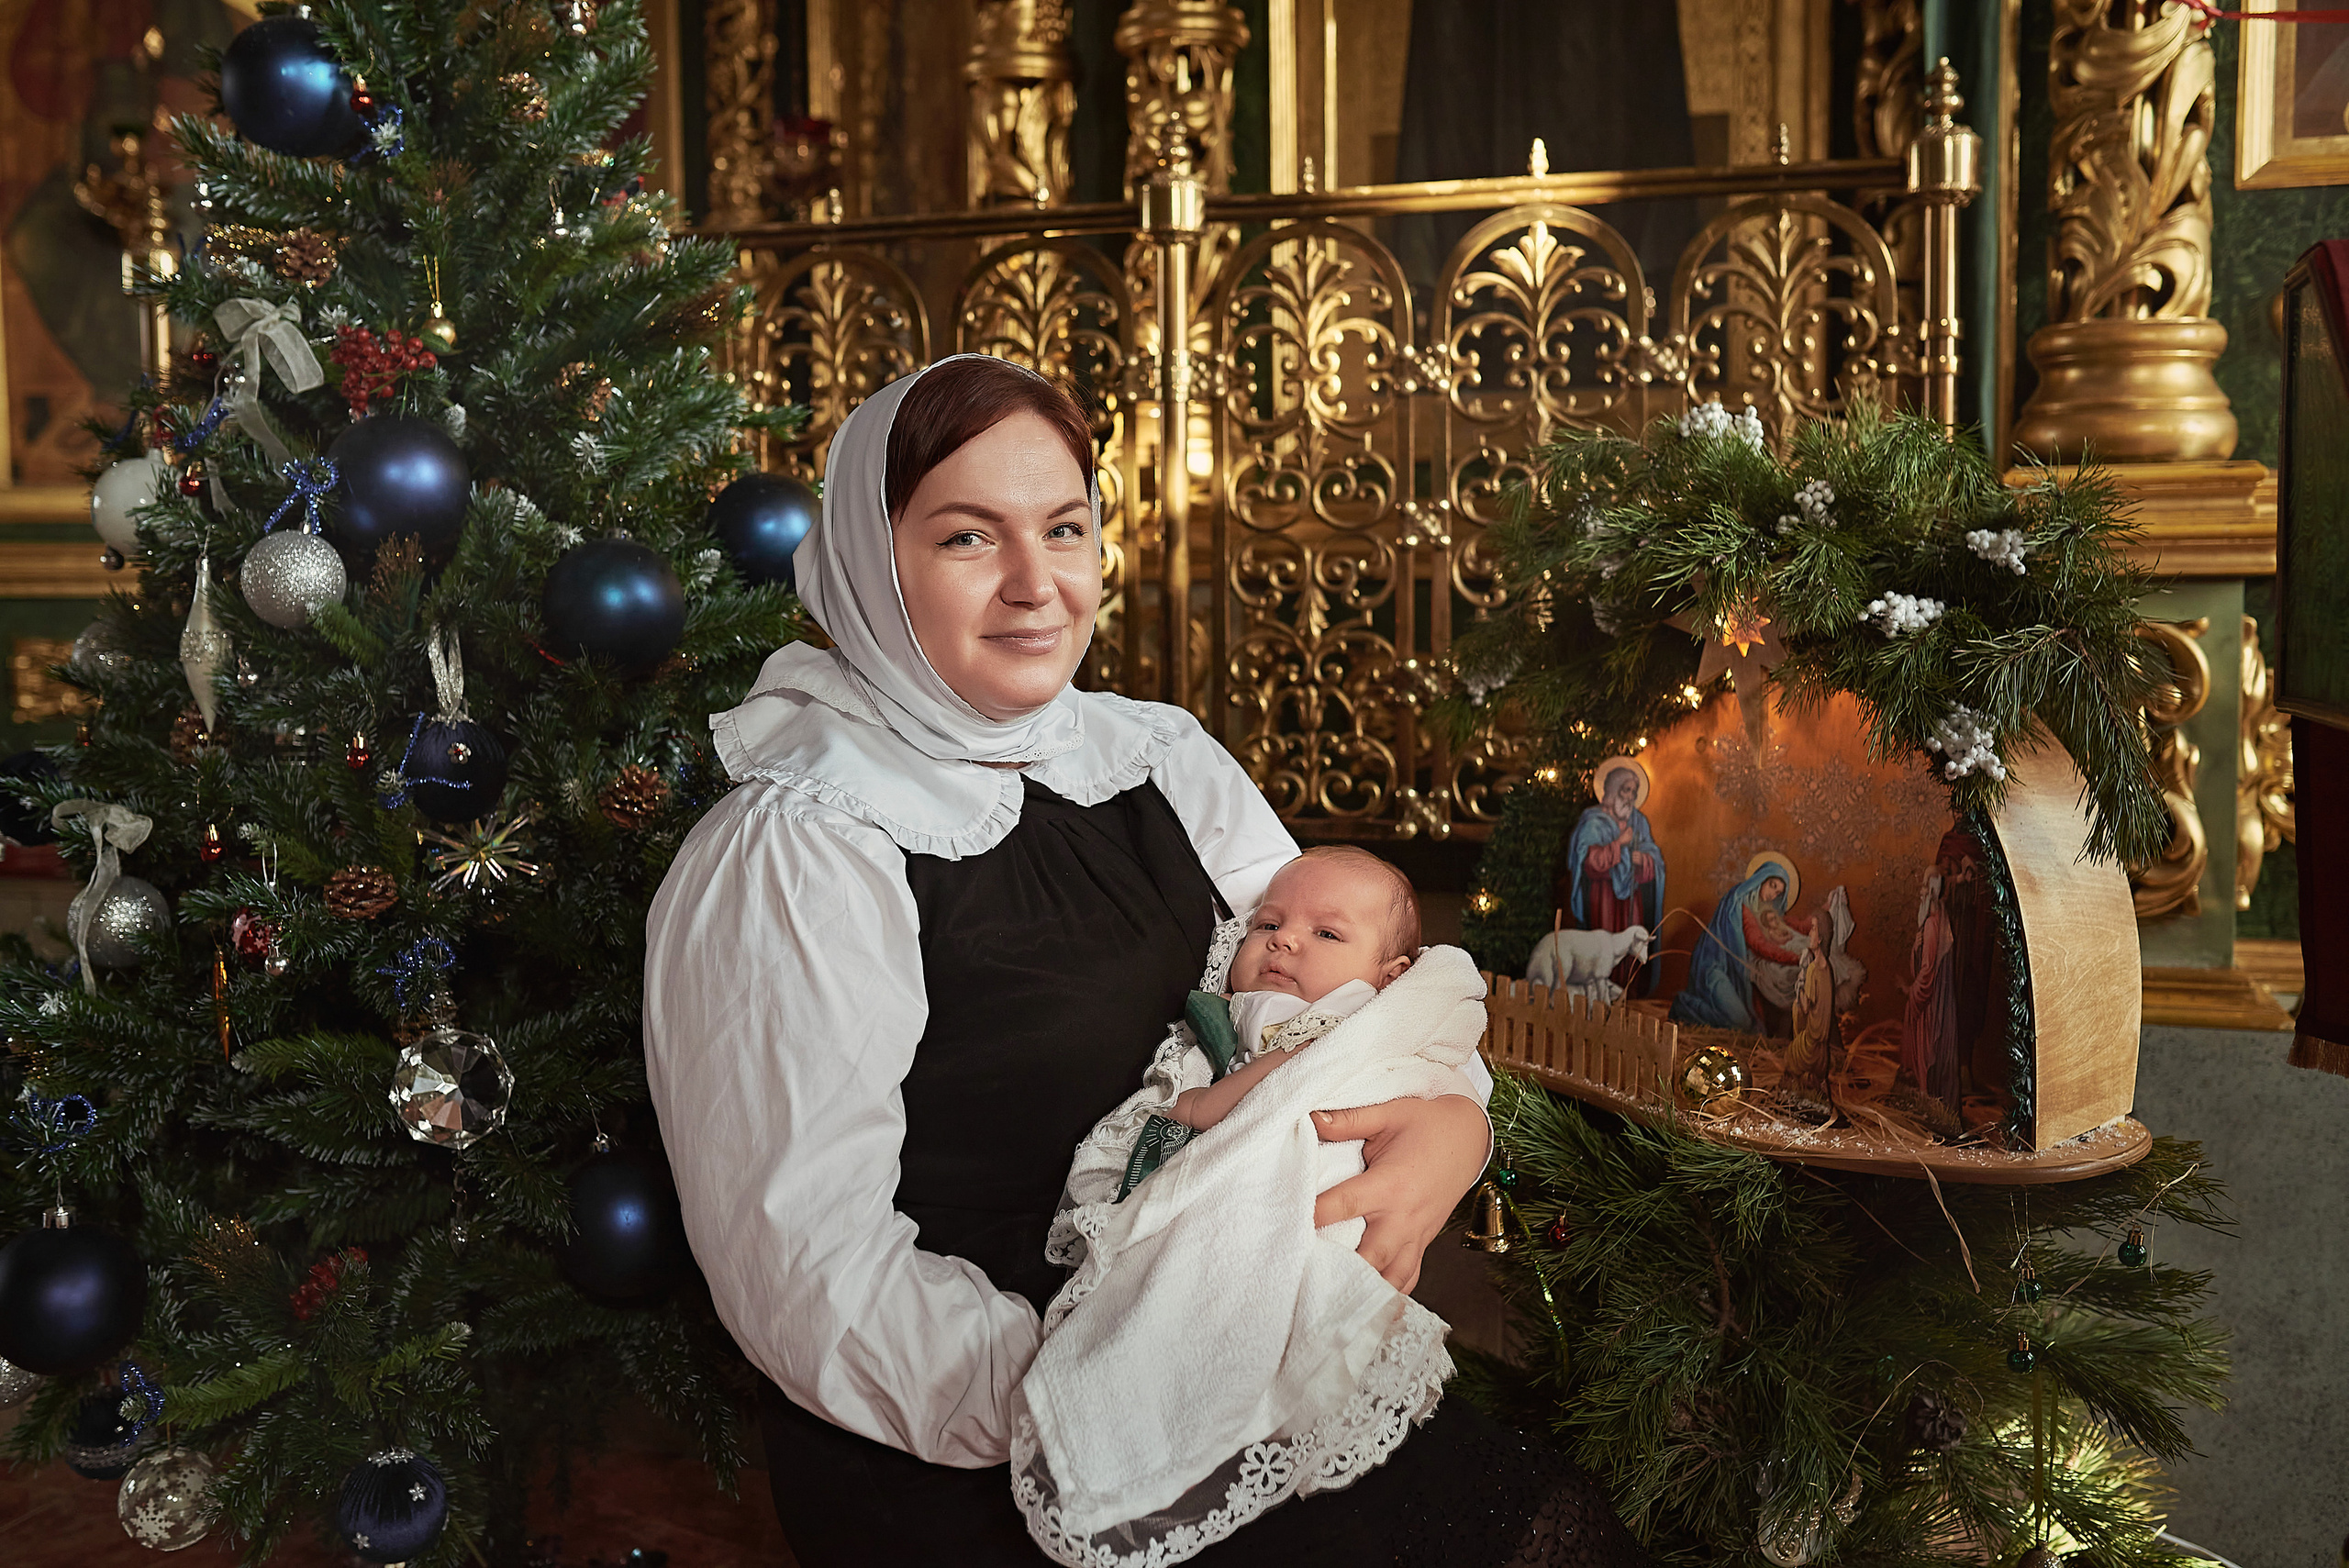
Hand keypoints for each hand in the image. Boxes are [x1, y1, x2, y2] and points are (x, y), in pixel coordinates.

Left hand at [1310, 1094, 1489, 1293]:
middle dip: (1342, 1270)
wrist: (1470, 1137)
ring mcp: (1416, 1234)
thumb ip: (1349, 1121)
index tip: (1289, 1223)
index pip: (1345, 1204)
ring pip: (1392, 1275)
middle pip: (1371, 1255)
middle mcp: (1403, 1216)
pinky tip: (1369, 1301)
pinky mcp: (1423, 1241)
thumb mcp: (1389, 1113)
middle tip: (1309, 1278)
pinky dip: (1391, 1292)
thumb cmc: (1426, 1123)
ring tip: (1336, 1299)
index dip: (1316, 1214)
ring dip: (1366, 1288)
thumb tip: (1312, 1119)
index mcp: (1390, 1184)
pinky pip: (1409, 1277)